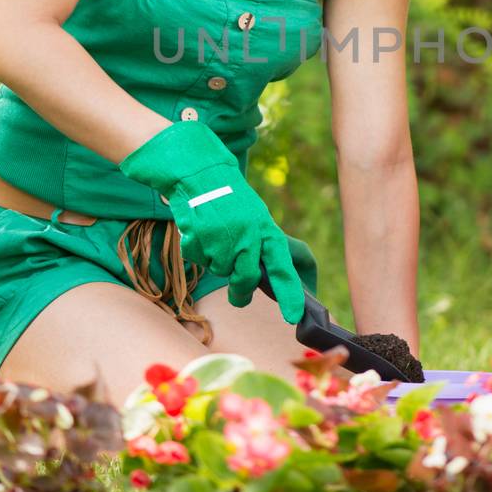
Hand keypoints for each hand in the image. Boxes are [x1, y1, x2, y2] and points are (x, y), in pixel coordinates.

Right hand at [119, 121, 304, 323]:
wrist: (201, 174)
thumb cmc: (231, 199)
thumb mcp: (255, 218)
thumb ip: (259, 247)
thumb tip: (258, 279)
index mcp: (266, 232)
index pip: (282, 269)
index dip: (289, 295)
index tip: (294, 316)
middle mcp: (247, 239)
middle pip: (246, 280)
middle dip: (241, 291)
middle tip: (239, 296)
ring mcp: (222, 241)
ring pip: (219, 270)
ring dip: (216, 260)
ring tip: (216, 233)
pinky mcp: (198, 241)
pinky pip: (198, 259)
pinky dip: (197, 250)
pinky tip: (200, 230)